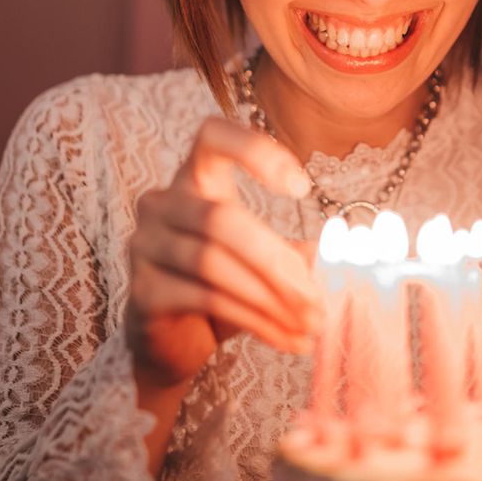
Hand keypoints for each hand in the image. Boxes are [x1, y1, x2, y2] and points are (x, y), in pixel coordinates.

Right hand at [127, 117, 321, 386]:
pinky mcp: (143, 291)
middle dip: (277, 261)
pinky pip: (206, 298)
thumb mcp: (263, 266)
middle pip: (221, 218)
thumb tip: (339, 254)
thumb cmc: (222, 291)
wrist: (172, 343)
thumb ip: (294, 253)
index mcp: (193, 180)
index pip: (211, 137)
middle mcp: (160, 204)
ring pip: (214, 263)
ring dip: (272, 298)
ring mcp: (145, 246)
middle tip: (318, 299)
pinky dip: (256, 320)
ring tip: (311, 324)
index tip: (302, 188)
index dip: (254, 151)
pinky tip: (287, 339)